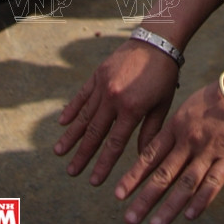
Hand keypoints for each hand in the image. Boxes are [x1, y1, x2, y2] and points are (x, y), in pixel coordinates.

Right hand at [54, 40, 178, 185]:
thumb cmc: (163, 76)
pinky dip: (71, 109)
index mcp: (132, 109)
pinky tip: (62, 122)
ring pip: (84, 116)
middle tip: (72, 172)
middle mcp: (113, 98)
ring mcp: (103, 85)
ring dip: (71, 136)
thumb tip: (140, 159)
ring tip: (59, 153)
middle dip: (82, 155)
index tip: (94, 181)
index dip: (103, 164)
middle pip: (94, 133)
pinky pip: (81, 95)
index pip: (114, 144)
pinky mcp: (98, 74)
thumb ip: (150, 132)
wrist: (156, 42)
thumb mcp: (162, 105)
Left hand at [114, 80, 223, 223]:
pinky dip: (201, 200)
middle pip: (163, 174)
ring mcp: (209, 150)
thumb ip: (175, 129)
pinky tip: (190, 215)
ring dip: (169, 207)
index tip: (119, 194)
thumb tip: (159, 148)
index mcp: (176, 127)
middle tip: (129, 219)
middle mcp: (188, 140)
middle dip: (145, 199)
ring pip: (185, 183)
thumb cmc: (219, 97)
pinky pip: (214, 182)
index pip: (150, 155)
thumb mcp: (189, 107)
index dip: (134, 176)